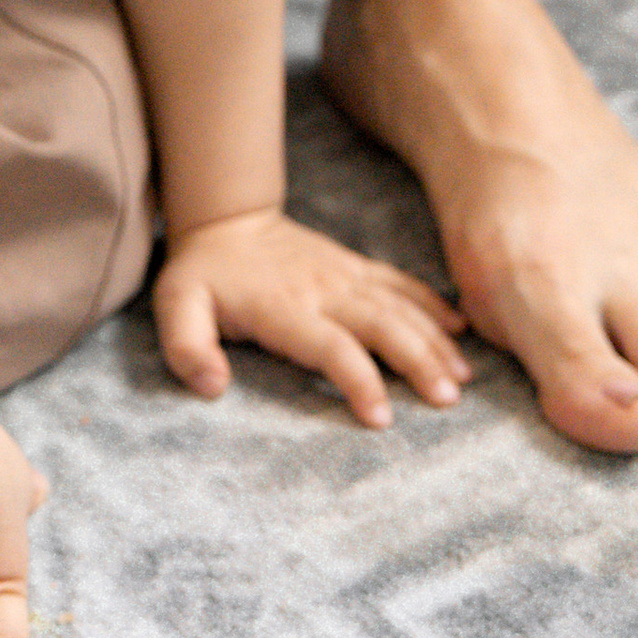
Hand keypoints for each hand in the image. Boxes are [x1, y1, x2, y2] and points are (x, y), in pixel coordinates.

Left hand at [155, 208, 472, 429]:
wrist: (227, 219)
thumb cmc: (202, 274)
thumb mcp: (176, 305)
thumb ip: (187, 346)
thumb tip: (212, 385)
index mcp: (284, 308)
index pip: (329, 346)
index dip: (357, 380)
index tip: (382, 417)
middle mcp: (323, 290)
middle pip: (380, 325)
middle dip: (417, 361)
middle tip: (447, 399)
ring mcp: (344, 276)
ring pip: (399, 307)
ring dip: (434, 341)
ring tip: (462, 376)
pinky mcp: (356, 268)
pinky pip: (401, 283)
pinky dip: (433, 304)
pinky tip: (462, 328)